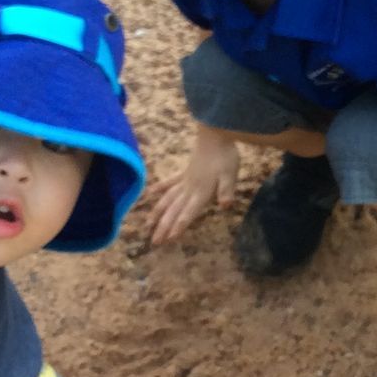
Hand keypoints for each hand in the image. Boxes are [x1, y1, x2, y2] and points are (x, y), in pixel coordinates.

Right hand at [145, 129, 239, 244]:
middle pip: (174, 211)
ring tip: (147, 224)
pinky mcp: (184, 172)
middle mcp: (189, 189)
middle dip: (164, 227)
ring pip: (167, 199)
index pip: (188, 213)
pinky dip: (159, 188)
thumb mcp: (230, 174)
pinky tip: (149, 193)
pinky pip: (169, 183)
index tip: (169, 239)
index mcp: (201, 192)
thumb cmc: (224, 156)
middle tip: (154, 242)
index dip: (179, 226)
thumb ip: (226, 190)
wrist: (214, 134)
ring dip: (158, 213)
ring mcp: (184, 181)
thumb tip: (225, 205)